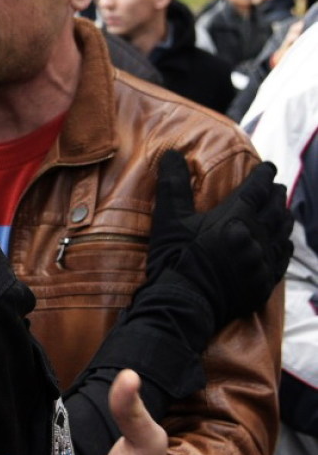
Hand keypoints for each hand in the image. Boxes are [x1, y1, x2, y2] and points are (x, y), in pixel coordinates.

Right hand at [147, 150, 290, 324]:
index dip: (264, 175)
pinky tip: (284, 242)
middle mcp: (255, 236)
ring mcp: (263, 260)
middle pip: (274, 209)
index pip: (257, 189)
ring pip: (282, 232)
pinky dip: (285, 245)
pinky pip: (283, 258)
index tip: (268, 166)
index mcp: (234, 217)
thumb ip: (174, 185)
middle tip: (277, 186)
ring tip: (283, 209)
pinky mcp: (264, 281)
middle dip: (276, 195)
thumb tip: (172, 153)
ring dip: (284, 217)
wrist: (186, 300)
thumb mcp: (170, 219)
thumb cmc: (175, 257)